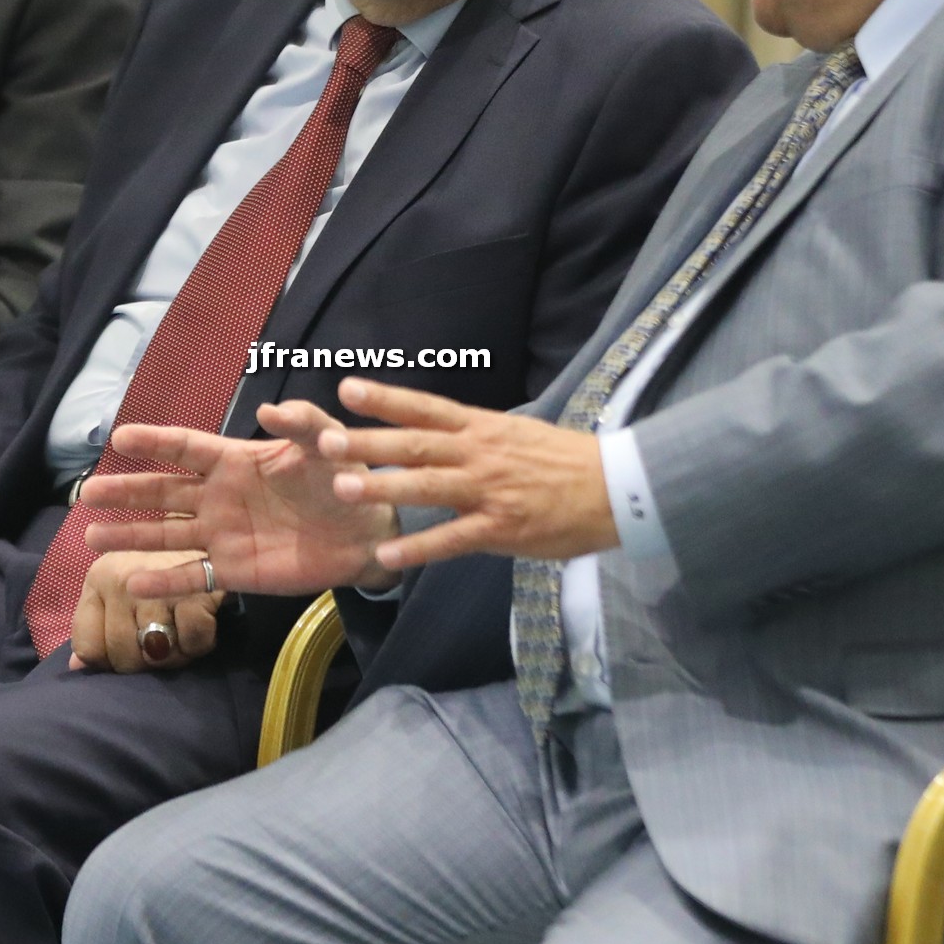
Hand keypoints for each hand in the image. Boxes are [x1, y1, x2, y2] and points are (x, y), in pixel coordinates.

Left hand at [68, 551, 220, 672]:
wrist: (217, 523)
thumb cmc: (161, 562)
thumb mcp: (119, 584)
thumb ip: (96, 624)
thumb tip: (77, 666)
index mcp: (99, 579)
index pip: (88, 645)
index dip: (107, 662)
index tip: (127, 654)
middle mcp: (121, 580)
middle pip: (122, 654)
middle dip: (144, 663)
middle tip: (161, 649)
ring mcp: (158, 584)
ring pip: (157, 652)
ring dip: (174, 656)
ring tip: (181, 639)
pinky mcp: (196, 589)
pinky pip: (192, 641)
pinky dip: (198, 644)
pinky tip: (200, 628)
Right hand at [86, 399, 397, 597]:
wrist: (367, 533)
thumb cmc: (345, 478)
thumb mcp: (328, 444)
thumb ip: (304, 422)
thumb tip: (270, 410)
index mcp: (236, 461)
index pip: (186, 448)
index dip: (155, 441)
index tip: (119, 436)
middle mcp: (220, 497)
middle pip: (163, 491)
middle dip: (126, 491)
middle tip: (87, 490)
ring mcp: (223, 535)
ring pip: (166, 534)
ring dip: (130, 535)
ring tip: (91, 535)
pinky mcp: (235, 571)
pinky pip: (194, 576)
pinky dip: (165, 581)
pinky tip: (134, 583)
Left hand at [310, 377, 612, 572]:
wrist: (617, 488)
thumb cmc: (570, 463)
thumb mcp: (521, 435)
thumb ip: (479, 437)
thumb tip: (445, 433)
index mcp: (484, 428)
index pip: (427, 408)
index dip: (387, 398)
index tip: (348, 388)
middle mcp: (480, 454)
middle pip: (415, 445)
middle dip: (369, 442)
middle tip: (326, 440)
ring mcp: (488, 491)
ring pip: (426, 487)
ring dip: (383, 486)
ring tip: (343, 488)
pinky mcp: (500, 528)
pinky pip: (451, 540)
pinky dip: (417, 548)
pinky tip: (387, 555)